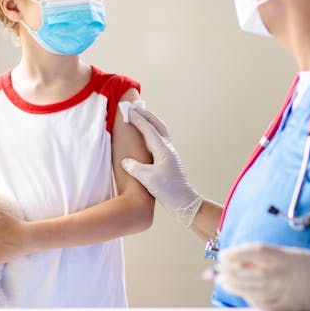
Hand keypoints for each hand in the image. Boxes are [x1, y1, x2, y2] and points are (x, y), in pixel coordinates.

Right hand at [121, 107, 202, 226]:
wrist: (183, 202)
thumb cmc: (168, 190)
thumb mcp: (148, 178)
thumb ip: (134, 167)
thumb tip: (126, 161)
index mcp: (163, 149)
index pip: (148, 129)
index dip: (137, 119)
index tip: (128, 111)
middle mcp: (167, 148)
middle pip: (157, 125)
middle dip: (146, 115)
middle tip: (134, 108)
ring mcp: (168, 154)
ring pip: (159, 132)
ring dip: (149, 123)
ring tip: (139, 118)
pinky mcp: (167, 161)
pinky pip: (158, 141)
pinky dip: (150, 134)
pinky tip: (144, 139)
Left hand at [216, 243, 309, 310]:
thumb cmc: (305, 264)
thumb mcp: (286, 254)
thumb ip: (263, 258)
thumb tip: (236, 259)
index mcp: (285, 256)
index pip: (256, 251)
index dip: (237, 253)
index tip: (224, 254)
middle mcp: (284, 274)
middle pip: (251, 272)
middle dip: (231, 272)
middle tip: (218, 271)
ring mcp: (285, 291)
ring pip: (254, 289)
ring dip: (235, 286)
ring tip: (224, 281)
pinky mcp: (286, 306)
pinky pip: (263, 303)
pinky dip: (249, 298)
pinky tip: (241, 293)